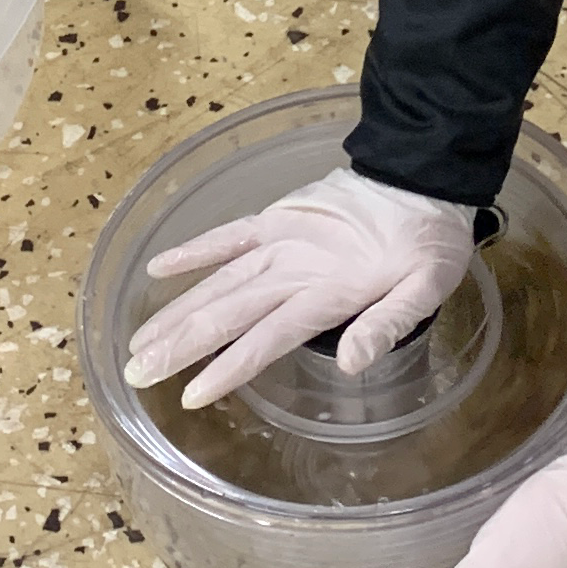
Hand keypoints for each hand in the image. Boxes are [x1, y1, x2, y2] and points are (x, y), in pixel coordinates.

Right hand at [122, 166, 475, 408]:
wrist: (422, 171)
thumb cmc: (429, 239)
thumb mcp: (428, 287)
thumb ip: (388, 324)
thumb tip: (349, 363)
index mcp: (328, 288)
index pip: (268, 337)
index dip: (228, 368)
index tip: (191, 397)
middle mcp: (294, 264)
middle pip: (229, 310)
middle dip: (182, 345)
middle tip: (137, 374)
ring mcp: (281, 237)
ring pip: (220, 279)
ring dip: (178, 311)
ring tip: (138, 341)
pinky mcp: (277, 216)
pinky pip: (230, 234)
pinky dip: (195, 249)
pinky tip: (159, 268)